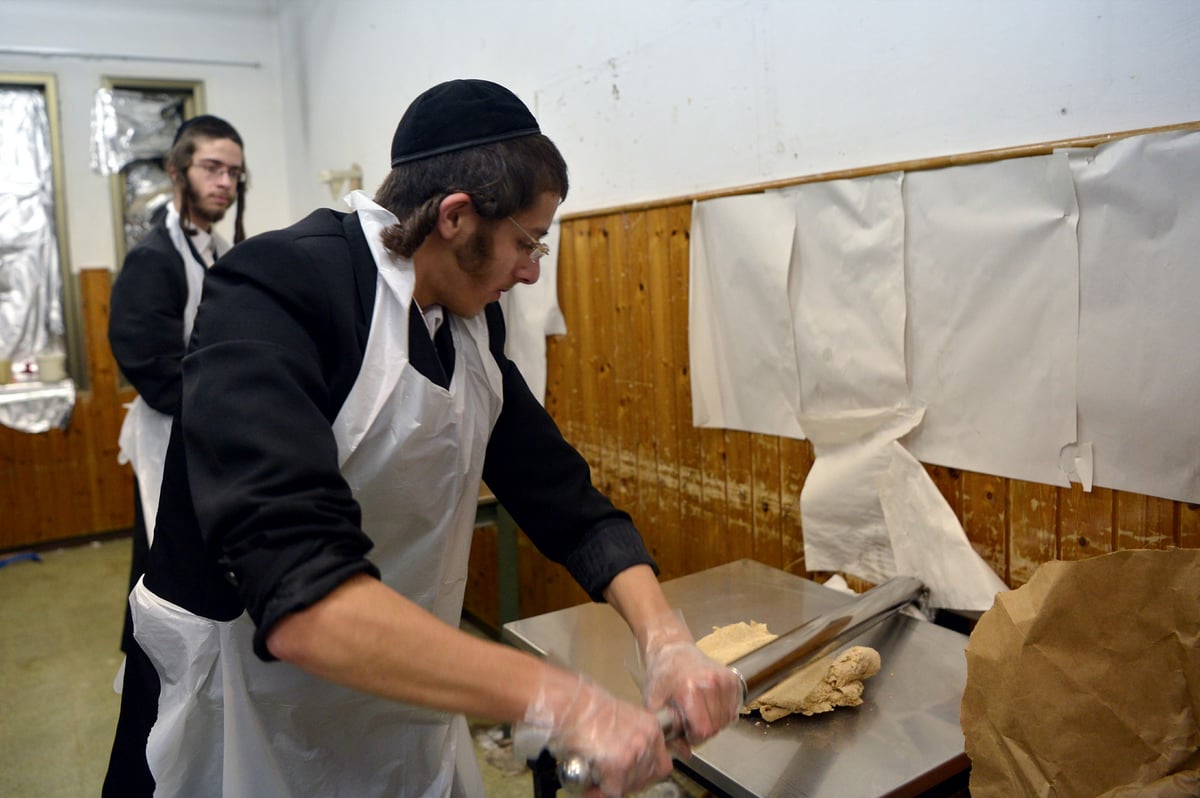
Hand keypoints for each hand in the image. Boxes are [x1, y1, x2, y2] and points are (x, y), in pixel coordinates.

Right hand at [523, 669, 672, 796]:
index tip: (631, 778)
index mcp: (650, 726)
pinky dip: (598, 792)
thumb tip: (627, 765)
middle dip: (628, 783)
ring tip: (595, 781)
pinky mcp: (620, 764)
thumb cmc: (584, 709)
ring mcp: (636, 751)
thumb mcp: (619, 721)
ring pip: (629, 786)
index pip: (661, 764)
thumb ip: (629, 740)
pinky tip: (589, 784)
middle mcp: (648, 738)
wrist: (569, 704)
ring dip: (612, 787)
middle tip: (609, 781)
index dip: (644, 775)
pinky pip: (612, 790)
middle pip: (648, 778)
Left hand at [639, 612, 742, 756]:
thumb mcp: (654, 703)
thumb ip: (667, 731)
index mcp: (690, 688)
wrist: (675, 651)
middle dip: (703, 731)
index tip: (685, 729)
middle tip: (690, 720)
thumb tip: (685, 754)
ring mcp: (724, 679)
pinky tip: (710, 706)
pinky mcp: (734, 679)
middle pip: (716, 727)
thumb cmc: (662, 677)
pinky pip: (734, 710)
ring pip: (727, 720)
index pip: (703, 729)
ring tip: (699, 712)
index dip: (693, 736)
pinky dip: (723, 714)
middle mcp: (711, 682)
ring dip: (714, 723)